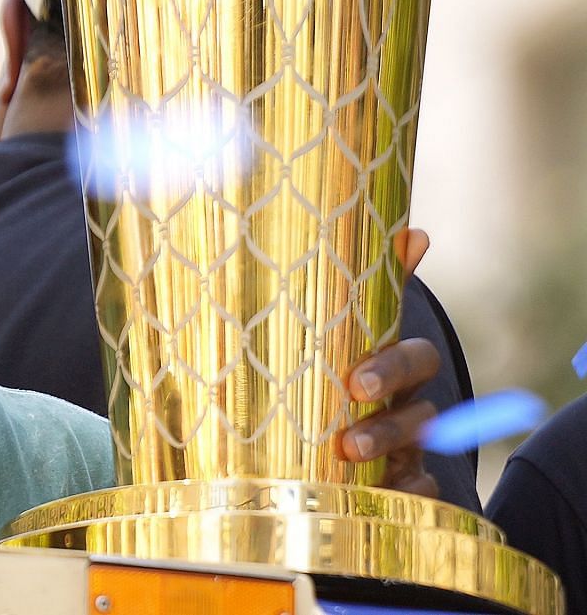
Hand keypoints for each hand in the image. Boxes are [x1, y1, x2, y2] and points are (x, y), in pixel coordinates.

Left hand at [335, 227, 438, 497]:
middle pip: (419, 414)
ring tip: (348, 462)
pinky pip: (420, 493)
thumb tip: (416, 231)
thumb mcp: (335, 321)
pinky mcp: (402, 483)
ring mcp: (408, 448)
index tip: (355, 383)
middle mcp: (406, 406)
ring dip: (389, 459)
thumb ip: (365, 282)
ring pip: (417, 454)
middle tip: (349, 437)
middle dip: (388, 425)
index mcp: (391, 364)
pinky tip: (385, 495)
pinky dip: (408, 493)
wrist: (307, 417)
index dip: (390, 370)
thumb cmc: (325, 359)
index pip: (412, 361)